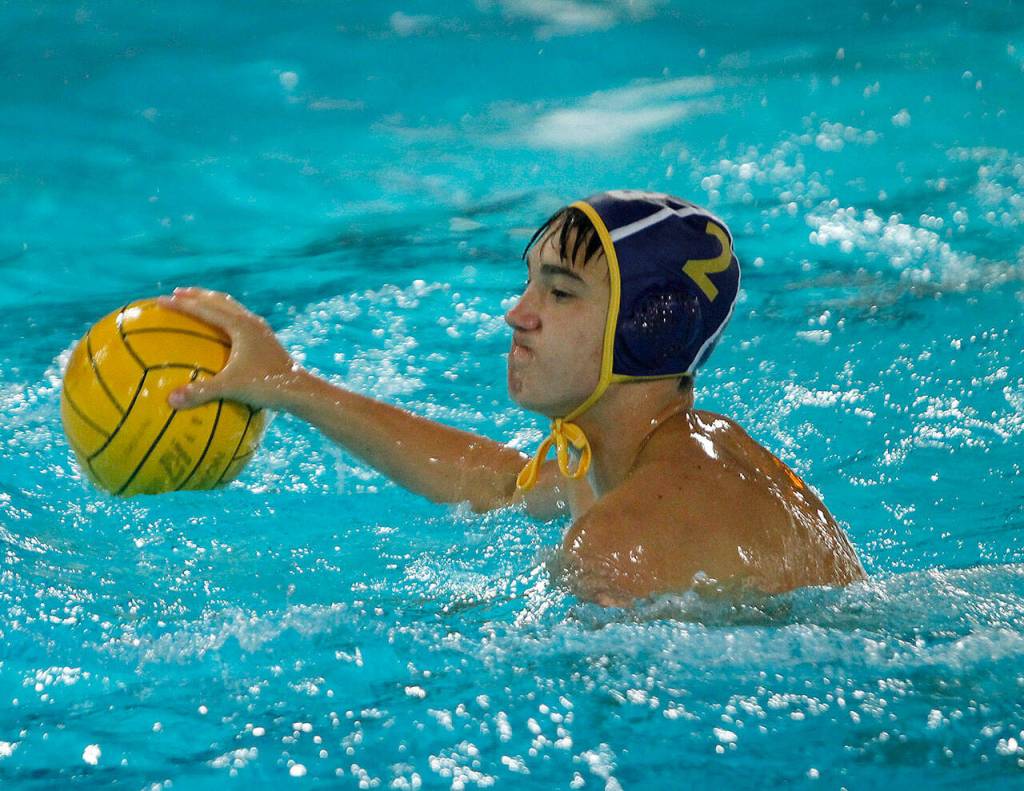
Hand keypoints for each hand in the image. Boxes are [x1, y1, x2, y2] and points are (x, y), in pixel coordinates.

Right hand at [157, 287, 301, 409]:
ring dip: (213, 303)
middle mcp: (251, 322)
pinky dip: (226, 319)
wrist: (300, 390)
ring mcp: (261, 330)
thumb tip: (170, 400)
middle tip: (177, 293)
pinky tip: (221, 333)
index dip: (181, 304)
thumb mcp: (232, 389)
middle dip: (197, 295)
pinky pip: (241, 322)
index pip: (204, 309)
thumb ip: (201, 393)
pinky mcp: (267, 340)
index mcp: (240, 326)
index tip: (160, 300)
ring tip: (198, 304)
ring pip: (232, 308)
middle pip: (219, 301)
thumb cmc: (267, 387)